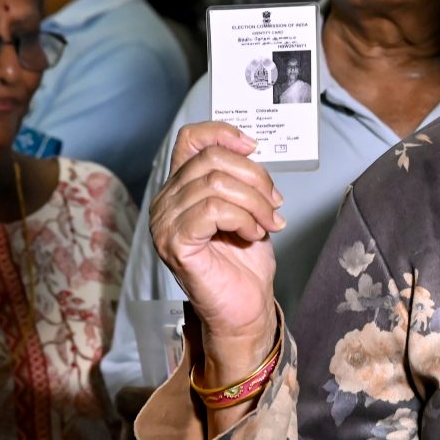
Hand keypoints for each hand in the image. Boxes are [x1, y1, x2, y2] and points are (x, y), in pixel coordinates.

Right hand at [148, 123, 282, 378]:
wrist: (245, 306)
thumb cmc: (244, 261)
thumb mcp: (246, 206)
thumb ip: (239, 177)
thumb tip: (251, 150)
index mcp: (180, 187)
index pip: (189, 139)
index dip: (222, 133)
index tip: (253, 146)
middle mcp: (165, 201)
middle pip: (211, 160)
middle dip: (254, 177)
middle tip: (274, 203)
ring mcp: (165, 223)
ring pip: (215, 184)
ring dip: (254, 202)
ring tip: (268, 223)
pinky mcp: (175, 243)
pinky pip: (213, 210)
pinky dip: (242, 218)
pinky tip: (252, 234)